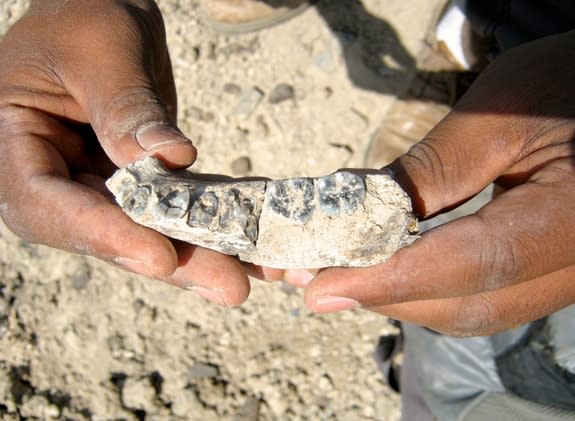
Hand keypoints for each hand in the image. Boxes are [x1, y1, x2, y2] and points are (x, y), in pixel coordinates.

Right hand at [0, 0, 280, 304]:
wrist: (100, 15)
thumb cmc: (85, 17)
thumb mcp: (102, 50)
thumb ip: (126, 107)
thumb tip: (170, 158)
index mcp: (13, 141)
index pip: (45, 202)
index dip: (100, 234)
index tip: (157, 256)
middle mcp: (50, 175)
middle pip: (103, 232)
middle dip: (169, 258)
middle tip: (229, 285)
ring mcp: (93, 184)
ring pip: (143, 230)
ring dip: (199, 252)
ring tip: (253, 272)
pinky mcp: (134, 184)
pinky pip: (171, 208)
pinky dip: (211, 223)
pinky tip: (253, 238)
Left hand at [301, 30, 574, 335]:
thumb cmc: (564, 88)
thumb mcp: (499, 115)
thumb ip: (433, 171)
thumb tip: (357, 217)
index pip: (474, 264)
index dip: (392, 280)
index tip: (321, 287)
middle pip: (468, 304)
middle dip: (385, 295)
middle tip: (316, 280)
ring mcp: (563, 275)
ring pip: (473, 309)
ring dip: (401, 296)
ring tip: (340, 275)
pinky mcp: (545, 271)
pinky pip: (482, 295)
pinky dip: (428, 286)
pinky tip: (388, 268)